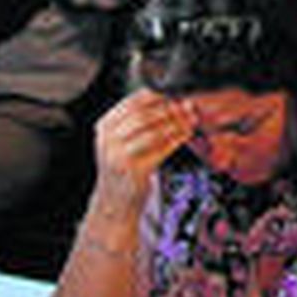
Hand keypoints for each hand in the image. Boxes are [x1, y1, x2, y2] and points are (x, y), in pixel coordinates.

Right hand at [89, 90, 197, 216]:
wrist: (114, 201)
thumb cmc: (124, 164)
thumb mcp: (122, 138)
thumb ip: (141, 118)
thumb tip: (177, 100)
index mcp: (105, 126)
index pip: (134, 101)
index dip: (159, 96)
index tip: (176, 95)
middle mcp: (108, 139)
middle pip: (145, 115)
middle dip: (171, 109)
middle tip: (188, 107)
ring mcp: (119, 156)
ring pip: (153, 132)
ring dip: (177, 124)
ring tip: (191, 120)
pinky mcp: (134, 170)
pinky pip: (161, 150)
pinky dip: (177, 140)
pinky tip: (187, 135)